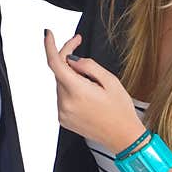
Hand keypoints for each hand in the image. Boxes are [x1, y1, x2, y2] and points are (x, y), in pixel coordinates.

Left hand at [44, 30, 145, 154]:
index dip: (50, 46)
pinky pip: (62, 97)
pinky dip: (70, 89)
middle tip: (78, 46)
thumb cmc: (121, 110)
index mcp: (77, 91)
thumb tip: (72, 60)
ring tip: (92, 81)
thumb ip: (88, 66)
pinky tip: (87, 94)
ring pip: (60, 84)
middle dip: (67, 58)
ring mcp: (63, 113)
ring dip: (71, 76)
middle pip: (58, 72)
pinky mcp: (63, 119)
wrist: (123, 137)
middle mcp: (65, 103)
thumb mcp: (110, 81)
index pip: (55, 63)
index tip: (48, 34)